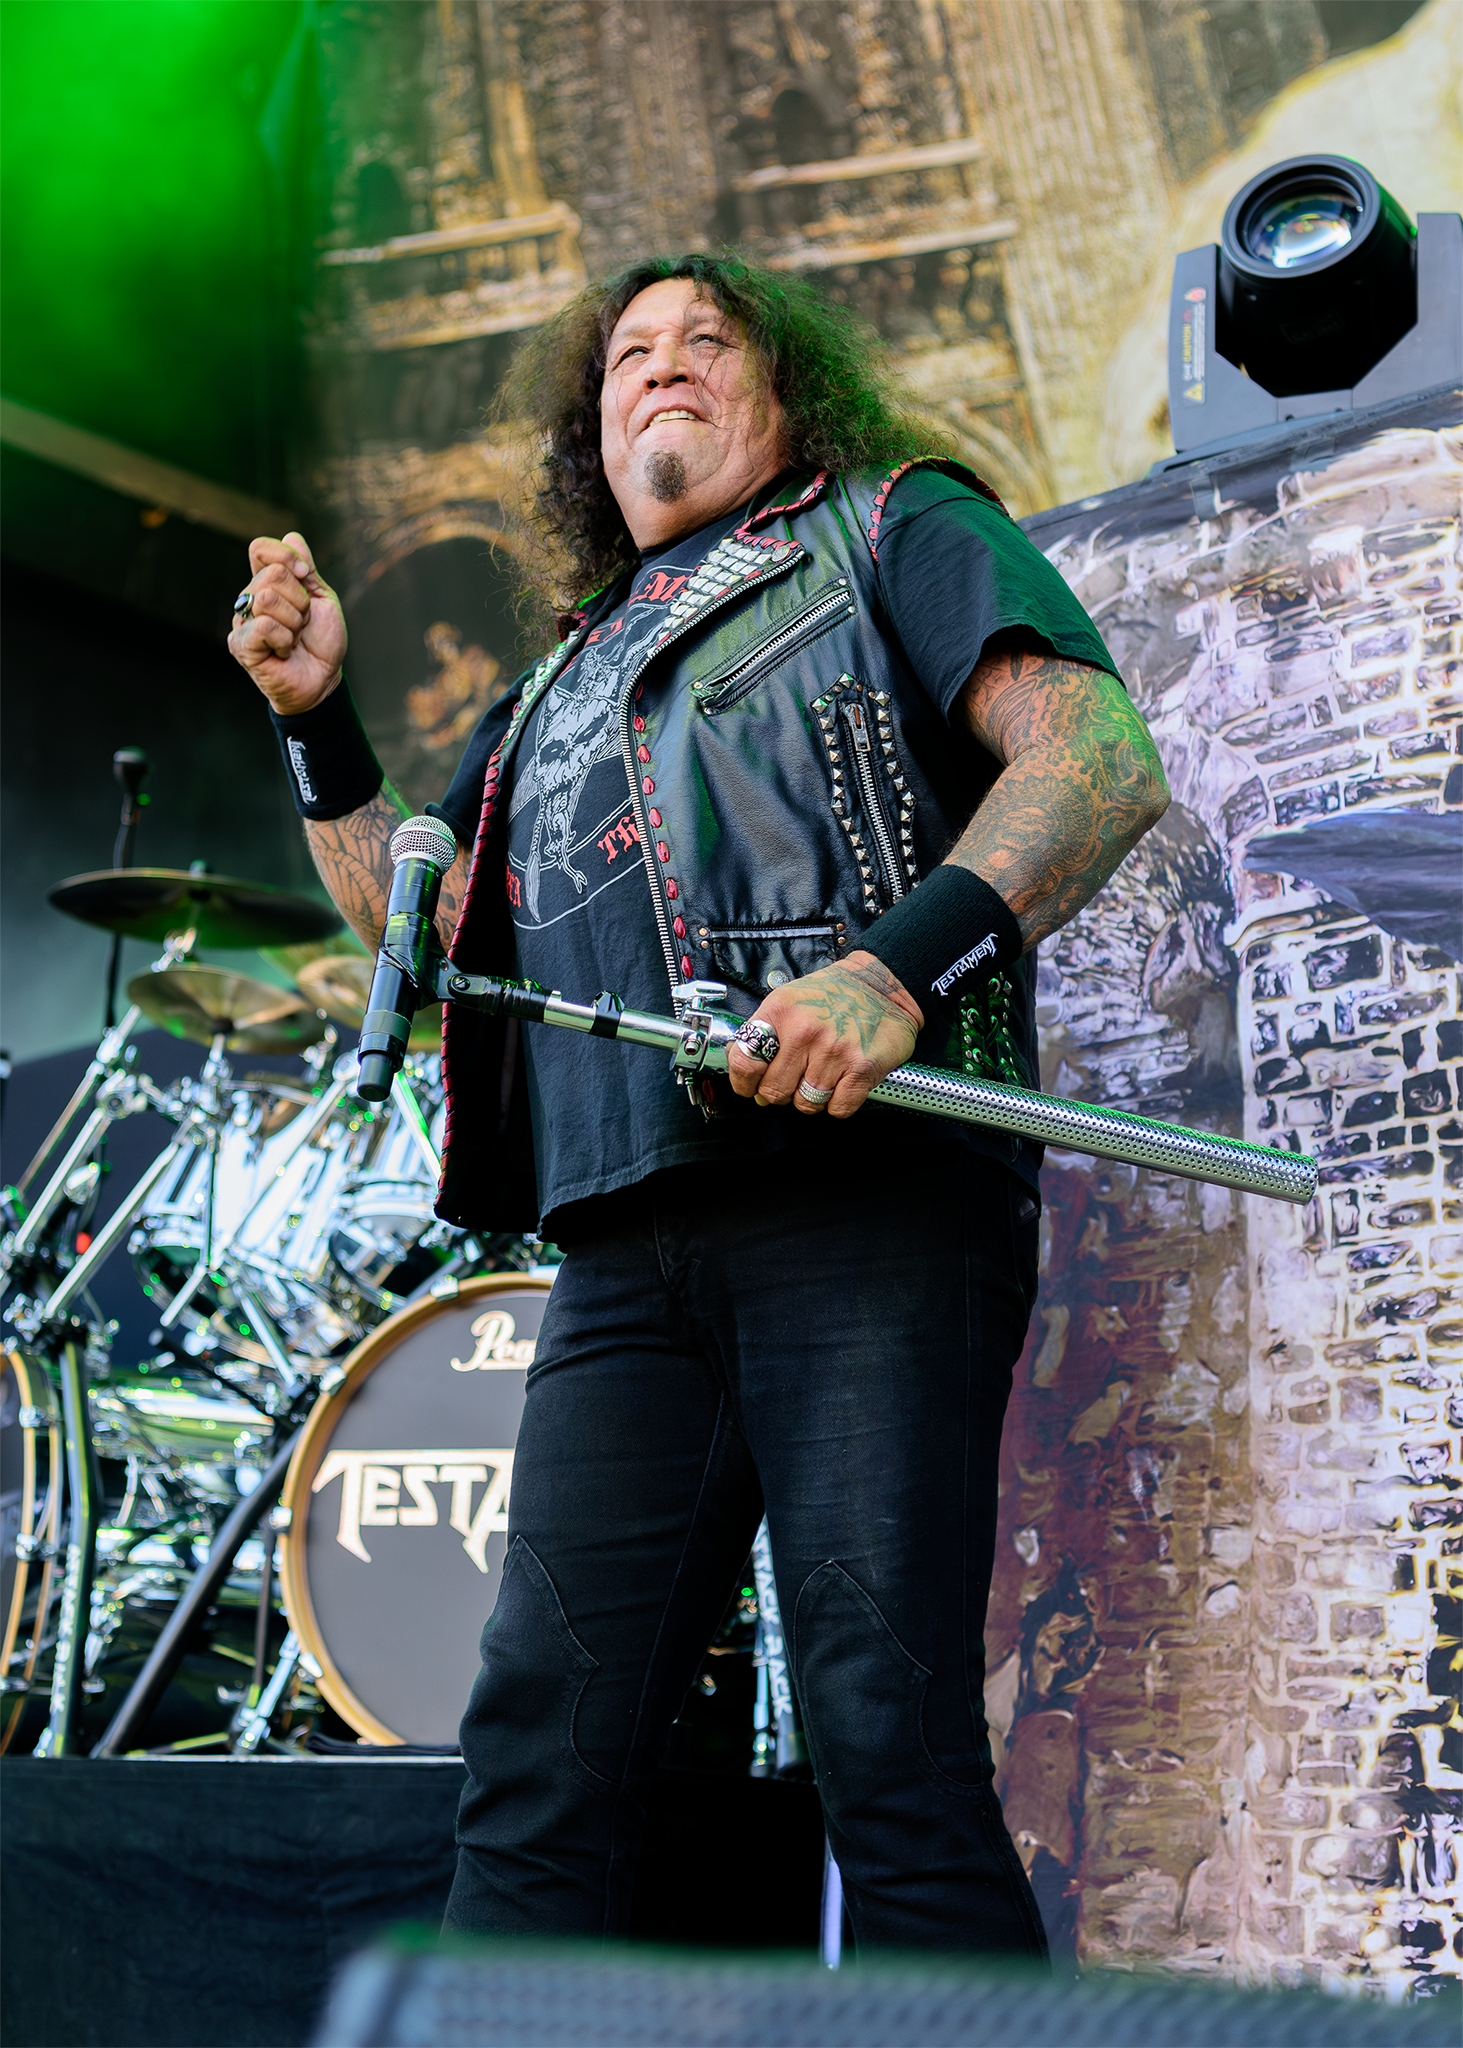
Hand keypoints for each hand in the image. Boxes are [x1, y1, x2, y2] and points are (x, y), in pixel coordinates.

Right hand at [227, 532, 347, 715]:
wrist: (322, 679)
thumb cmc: (322, 642)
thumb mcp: (322, 599)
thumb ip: (307, 569)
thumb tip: (292, 536)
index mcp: (267, 583)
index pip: (260, 548)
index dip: (286, 556)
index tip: (306, 576)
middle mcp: (249, 597)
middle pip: (272, 574)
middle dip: (300, 600)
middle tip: (302, 622)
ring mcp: (242, 620)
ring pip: (267, 599)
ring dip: (293, 621)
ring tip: (294, 637)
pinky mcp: (240, 643)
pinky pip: (263, 625)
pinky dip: (284, 639)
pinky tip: (283, 650)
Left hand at [725, 952, 922, 1116]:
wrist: (883, 984)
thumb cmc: (835, 994)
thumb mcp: (790, 999)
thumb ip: (766, 1033)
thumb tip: (746, 1075)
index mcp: (781, 1011)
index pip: (744, 1062)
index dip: (744, 1083)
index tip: (751, 1087)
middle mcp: (805, 1031)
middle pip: (774, 1091)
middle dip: (781, 1093)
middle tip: (793, 1081)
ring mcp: (834, 1051)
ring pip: (807, 1104)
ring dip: (812, 1098)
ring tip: (821, 1076)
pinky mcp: (862, 1068)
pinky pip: (838, 1108)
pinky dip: (838, 1103)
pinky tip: (841, 1083)